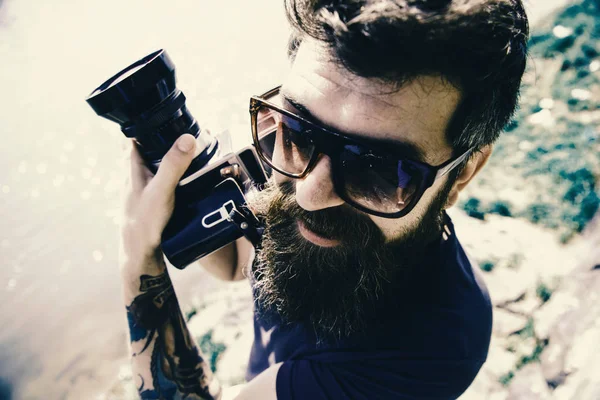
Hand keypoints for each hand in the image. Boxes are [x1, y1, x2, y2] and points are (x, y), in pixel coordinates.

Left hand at [120, 134, 196, 264]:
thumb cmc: (145, 221)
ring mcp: (142, 187)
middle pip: (148, 147)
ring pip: (156, 164)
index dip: (149, 122)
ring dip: (171, 157)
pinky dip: (174, 174)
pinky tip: (188, 179)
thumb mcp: (162, 190)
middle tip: (187, 131)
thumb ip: (173, 165)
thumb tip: (187, 138)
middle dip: (165, 139)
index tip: (167, 114)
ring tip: (193, 152)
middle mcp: (135, 173)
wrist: (139, 253)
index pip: (136, 134)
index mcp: (132, 166)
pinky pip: (163, 179)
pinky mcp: (151, 199)